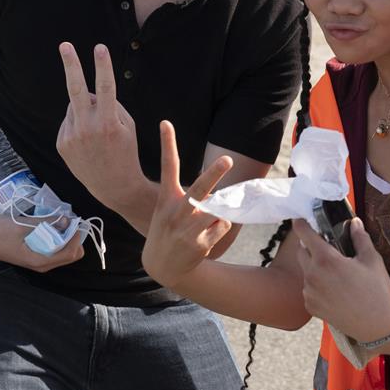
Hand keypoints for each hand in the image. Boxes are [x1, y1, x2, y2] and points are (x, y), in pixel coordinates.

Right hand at [0, 209, 85, 271]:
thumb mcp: (23, 225)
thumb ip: (46, 223)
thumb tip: (67, 220)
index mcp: (40, 261)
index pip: (71, 253)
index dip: (76, 236)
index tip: (72, 220)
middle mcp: (43, 265)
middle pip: (72, 255)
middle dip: (74, 238)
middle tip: (67, 221)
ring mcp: (40, 262)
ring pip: (65, 253)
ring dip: (67, 237)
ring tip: (59, 222)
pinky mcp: (37, 256)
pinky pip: (56, 250)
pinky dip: (59, 239)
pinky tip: (51, 227)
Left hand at [56, 42, 144, 207]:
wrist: (113, 187)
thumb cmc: (127, 153)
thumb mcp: (128, 128)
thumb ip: (110, 107)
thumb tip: (89, 93)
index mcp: (108, 123)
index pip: (105, 88)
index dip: (102, 66)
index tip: (99, 47)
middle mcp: (86, 128)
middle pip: (75, 89)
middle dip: (71, 65)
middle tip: (64, 45)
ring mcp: (71, 136)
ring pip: (75, 106)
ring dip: (85, 109)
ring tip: (97, 131)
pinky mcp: (62, 143)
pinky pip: (70, 122)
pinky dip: (79, 124)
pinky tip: (88, 141)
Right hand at [141, 121, 233, 288]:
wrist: (162, 266)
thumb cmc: (169, 229)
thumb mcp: (167, 210)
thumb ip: (187, 196)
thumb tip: (217, 193)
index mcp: (167, 198)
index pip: (167, 166)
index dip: (167, 144)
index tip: (165, 122)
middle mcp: (176, 211)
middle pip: (199, 188)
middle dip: (214, 174)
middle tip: (228, 159)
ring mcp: (187, 229)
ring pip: (217, 211)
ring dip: (217, 215)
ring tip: (202, 226)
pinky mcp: (199, 243)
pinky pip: (222, 226)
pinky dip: (219, 229)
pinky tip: (205, 238)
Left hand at [294, 217, 389, 342]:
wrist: (377, 325)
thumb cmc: (376, 290)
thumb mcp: (371, 259)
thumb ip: (360, 237)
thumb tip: (354, 222)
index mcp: (326, 260)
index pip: (305, 235)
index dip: (301, 224)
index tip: (300, 219)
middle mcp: (313, 275)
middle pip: (302, 252)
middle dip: (310, 246)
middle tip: (328, 248)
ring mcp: (310, 293)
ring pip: (306, 271)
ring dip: (315, 267)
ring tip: (336, 274)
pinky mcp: (311, 307)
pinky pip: (308, 289)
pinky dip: (316, 285)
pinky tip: (334, 289)